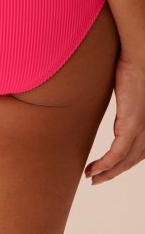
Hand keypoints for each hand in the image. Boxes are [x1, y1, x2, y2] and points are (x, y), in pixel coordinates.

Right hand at [84, 50, 144, 184]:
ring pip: (125, 160)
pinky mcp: (132, 123)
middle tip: (96, 179)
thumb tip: (113, 98)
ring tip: (92, 177)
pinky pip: (118, 151)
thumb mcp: (127, 87)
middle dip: (114, 172)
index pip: (138, 150)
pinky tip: (95, 168)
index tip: (107, 167)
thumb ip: (123, 99)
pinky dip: (106, 164)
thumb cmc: (132, 64)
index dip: (123, 163)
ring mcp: (141, 127)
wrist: (140, 54)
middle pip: (132, 159)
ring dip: (108, 172)